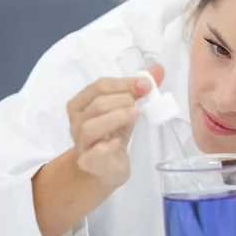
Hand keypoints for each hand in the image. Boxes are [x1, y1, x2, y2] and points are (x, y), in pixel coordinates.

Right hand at [67, 64, 163, 186]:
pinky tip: (117, 142)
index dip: (124, 83)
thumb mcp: (126, 108)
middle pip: (96, 104)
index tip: (146, 85)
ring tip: (136, 115)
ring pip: (91, 127)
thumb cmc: (113, 134)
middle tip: (139, 104)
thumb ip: (139, 89)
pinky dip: (104, 147)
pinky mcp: (89, 163)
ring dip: (116, 118)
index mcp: (82, 103)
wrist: (106, 167)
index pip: (99, 86)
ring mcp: (81, 143)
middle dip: (122, 99)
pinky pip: (91, 155)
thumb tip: (158, 69)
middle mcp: (77, 122)